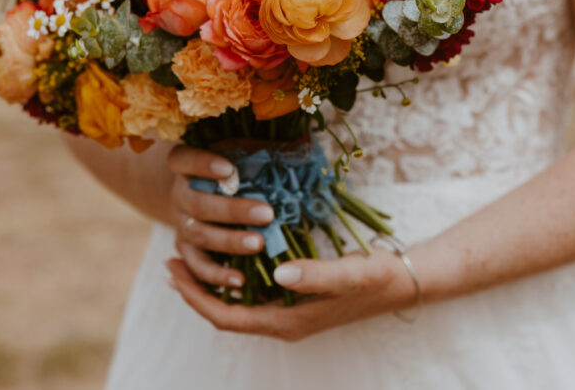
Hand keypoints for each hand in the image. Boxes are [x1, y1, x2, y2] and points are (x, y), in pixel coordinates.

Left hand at [165, 246, 419, 340]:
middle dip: (194, 289)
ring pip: (237, 304)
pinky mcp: (297, 298)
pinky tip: (228, 254)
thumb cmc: (377, 278)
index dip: (196, 297)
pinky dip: (233, 277)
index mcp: (289, 321)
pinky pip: (253, 294)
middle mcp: (284, 321)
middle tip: (170, 259)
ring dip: (210, 283)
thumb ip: (314, 274)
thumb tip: (277, 273)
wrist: (404, 281)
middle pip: (225, 312)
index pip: (228, 317)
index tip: (174, 272)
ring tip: (189, 256)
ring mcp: (290, 312)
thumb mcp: (349, 273)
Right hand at [168, 145, 274, 287]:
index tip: (230, 169)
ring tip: (259, 244)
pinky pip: (196, 266)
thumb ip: (266, 150)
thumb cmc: (232, 169)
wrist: (199, 192)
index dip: (202, 164)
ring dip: (228, 241)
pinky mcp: (186, 250)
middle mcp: (180, 193)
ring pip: (198, 234)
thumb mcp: (243, 154)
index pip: (184, 159)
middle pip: (197, 202)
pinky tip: (240, 280)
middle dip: (232, 210)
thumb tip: (306, 142)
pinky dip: (216, 276)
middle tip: (267, 214)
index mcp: (187, 165)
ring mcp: (180, 223)